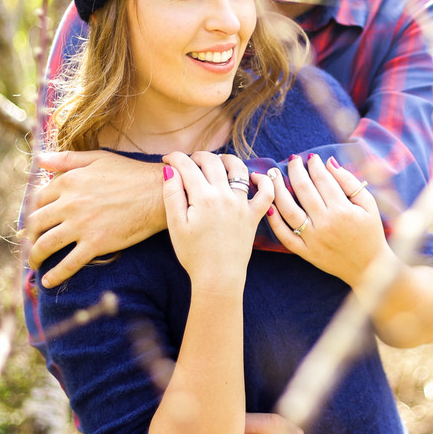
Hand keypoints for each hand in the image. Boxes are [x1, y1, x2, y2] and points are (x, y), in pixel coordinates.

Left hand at [24, 150, 163, 287]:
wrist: (159, 193)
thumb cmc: (131, 173)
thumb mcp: (98, 158)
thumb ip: (67, 159)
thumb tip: (39, 159)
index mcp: (69, 181)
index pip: (38, 199)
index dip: (33, 211)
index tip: (34, 221)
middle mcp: (69, 203)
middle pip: (36, 223)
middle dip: (30, 236)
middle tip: (31, 244)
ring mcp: (81, 225)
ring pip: (46, 245)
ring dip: (35, 257)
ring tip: (34, 264)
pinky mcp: (96, 244)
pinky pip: (69, 264)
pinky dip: (55, 275)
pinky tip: (48, 282)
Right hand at [163, 152, 273, 289]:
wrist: (218, 277)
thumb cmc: (193, 254)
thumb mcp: (176, 225)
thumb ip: (172, 194)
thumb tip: (170, 170)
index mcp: (203, 197)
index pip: (187, 166)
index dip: (175, 158)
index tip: (167, 159)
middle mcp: (225, 196)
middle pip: (212, 162)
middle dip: (198, 156)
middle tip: (188, 161)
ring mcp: (242, 205)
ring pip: (239, 169)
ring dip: (227, 159)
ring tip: (217, 161)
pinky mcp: (253, 216)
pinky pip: (266, 193)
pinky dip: (264, 181)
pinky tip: (254, 177)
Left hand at [267, 153, 391, 286]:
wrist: (369, 267)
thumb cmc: (370, 233)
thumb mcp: (369, 205)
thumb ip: (350, 182)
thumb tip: (330, 162)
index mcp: (343, 210)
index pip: (322, 179)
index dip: (314, 165)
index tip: (311, 158)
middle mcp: (325, 223)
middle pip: (303, 189)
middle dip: (295, 170)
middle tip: (292, 160)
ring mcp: (313, 239)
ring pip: (288, 209)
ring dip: (278, 189)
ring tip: (274, 175)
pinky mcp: (305, 252)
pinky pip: (284, 235)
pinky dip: (274, 221)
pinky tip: (270, 206)